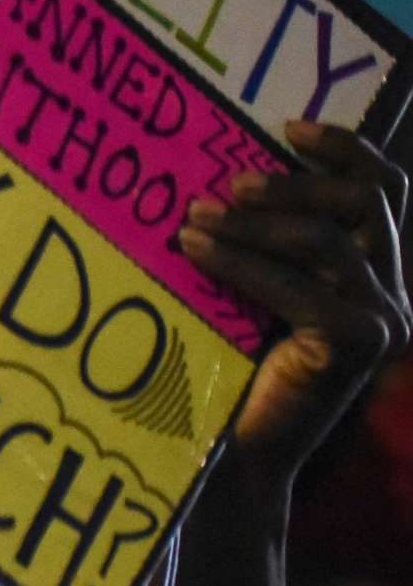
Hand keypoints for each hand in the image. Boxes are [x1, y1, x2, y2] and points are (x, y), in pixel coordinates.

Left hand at [182, 122, 411, 492]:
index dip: (346, 150)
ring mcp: (383, 321)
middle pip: (366, 203)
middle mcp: (393, 295)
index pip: (385, 192)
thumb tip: (216, 181)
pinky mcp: (357, 344)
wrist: (235, 459)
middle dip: (295, 184)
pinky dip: (242, 261)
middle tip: (227, 185)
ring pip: (328, 240)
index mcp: (376, 276)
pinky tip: (194, 249)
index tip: (287, 126)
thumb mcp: (254, 298)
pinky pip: (299, 285)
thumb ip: (263, 249)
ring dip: (255, 222)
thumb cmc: (232, 374)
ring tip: (194, 218)